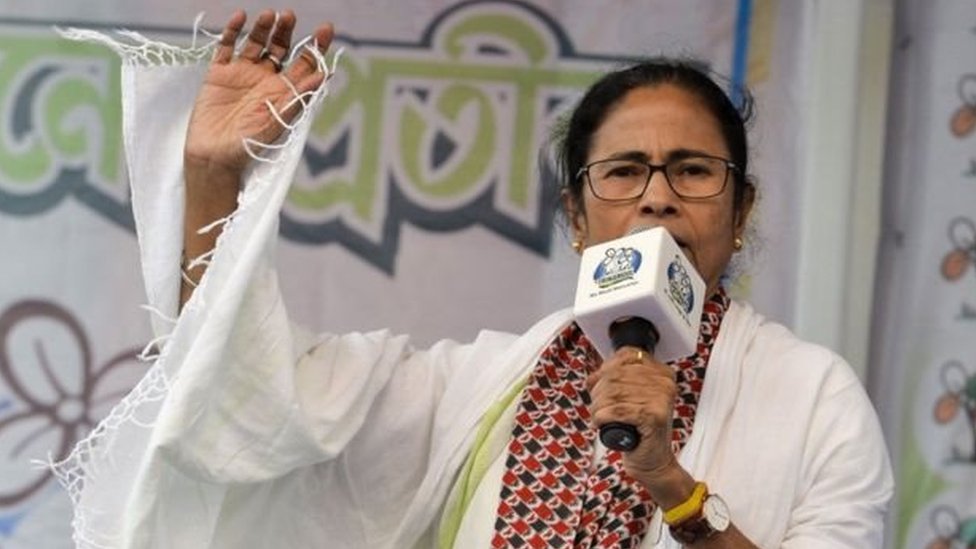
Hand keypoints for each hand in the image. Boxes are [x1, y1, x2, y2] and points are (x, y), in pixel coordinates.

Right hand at [184, 9, 334, 176]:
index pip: (305, 63)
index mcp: (285, 91)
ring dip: (263, 28)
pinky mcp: (219, 73)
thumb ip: (299, 97)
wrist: (214, 157)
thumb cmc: (250, 146)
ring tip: (270, 15)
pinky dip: (232, 31)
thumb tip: (323, 76)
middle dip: (286, 31)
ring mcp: (242, 73)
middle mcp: (266, 79)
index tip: (325, 28)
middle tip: (289, 16)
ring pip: (255, 42)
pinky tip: (240, 17)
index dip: (316, 46)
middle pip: (280, 47)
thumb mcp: (279, 122)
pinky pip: (226, 46)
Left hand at [587, 347, 678, 483]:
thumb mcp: (629, 399)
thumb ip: (615, 381)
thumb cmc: (640, 431)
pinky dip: (602, 418)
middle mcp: (665, 382)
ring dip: (597, 407)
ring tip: (600, 418)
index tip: (597, 384)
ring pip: (612, 392)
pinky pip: (616, 410)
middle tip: (597, 408)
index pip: (626, 355)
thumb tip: (593, 376)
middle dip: (597, 392)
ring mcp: (662, 399)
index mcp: (662, 373)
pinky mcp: (654, 417)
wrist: (654, 462)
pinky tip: (603, 424)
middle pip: (614, 375)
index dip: (604, 369)